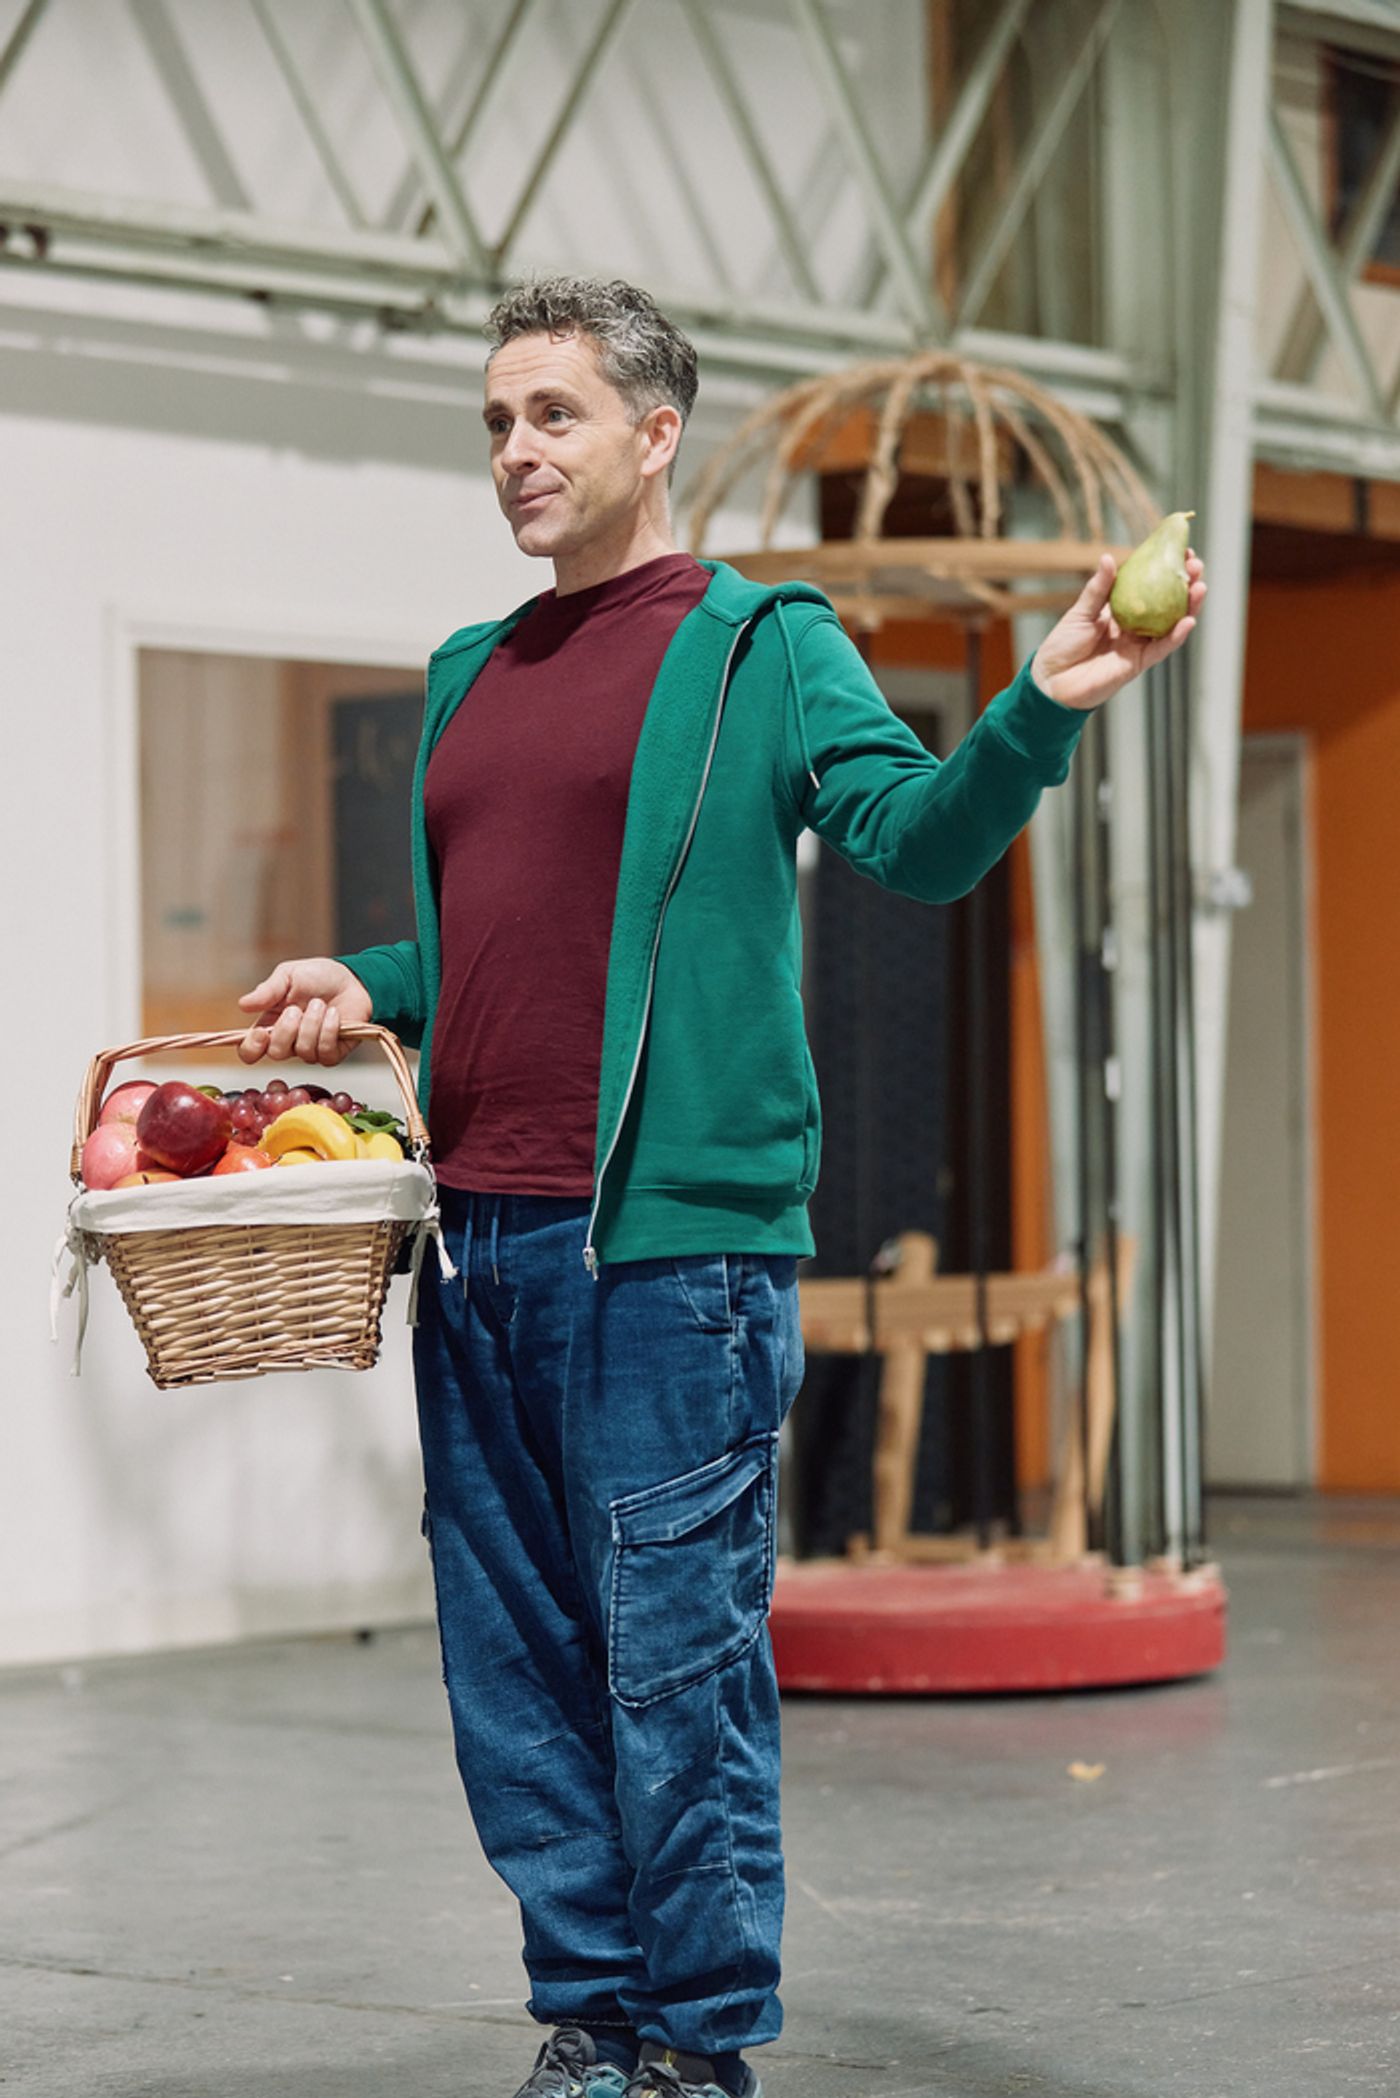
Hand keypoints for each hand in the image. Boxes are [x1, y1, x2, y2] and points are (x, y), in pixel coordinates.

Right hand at [236, 958, 371, 1065]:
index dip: (251, 1048)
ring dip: (312, 1024)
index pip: (250, 1050)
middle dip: (286, 1030)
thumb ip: (268, 991)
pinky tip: (334, 1014)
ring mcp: (311, 1049)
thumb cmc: (318, 977)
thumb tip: (243, 1004)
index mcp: (270, 1025)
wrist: (353, 979)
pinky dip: (329, 1030)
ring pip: (303, 1052)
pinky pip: (325, 1053)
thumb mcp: (289, 976)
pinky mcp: (333, 1053)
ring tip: (319, 1004)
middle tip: (296, 1009)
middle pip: (276, 1053)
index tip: (261, 1033)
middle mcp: (289, 1041)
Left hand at [1031, 551, 1206, 711]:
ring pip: (1172, 624)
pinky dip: (1176, 636)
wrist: (1052, 680)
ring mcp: (1139, 644)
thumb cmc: (1063, 644)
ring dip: (1189, 606)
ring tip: (1200, 586)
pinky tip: (1188, 620)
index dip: (1166, 569)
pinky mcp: (1138, 663)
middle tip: (1196, 565)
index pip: (1151, 586)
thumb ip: (1098, 589)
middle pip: (1168, 603)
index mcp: (1123, 609)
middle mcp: (1136, 625)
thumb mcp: (1081, 611)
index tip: (1181, 551)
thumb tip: (1109, 558)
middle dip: (1185, 584)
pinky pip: (1161, 648)